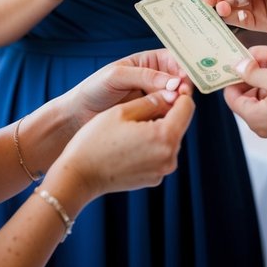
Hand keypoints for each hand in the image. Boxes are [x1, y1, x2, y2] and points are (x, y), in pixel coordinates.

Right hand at [58, 88, 194, 197]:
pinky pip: (160, 154)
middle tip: (143, 105)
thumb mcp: (123, 111)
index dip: (178, 94)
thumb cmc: (96, 141)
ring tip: (132, 125)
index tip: (166, 87)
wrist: (78, 176)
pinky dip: (151, 145)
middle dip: (167, 112)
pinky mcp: (154, 179)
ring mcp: (162, 171)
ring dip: (158, 129)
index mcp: (164, 137)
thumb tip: (171, 93)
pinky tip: (129, 143)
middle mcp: (169, 157)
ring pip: (169, 139)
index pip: (187, 107)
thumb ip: (152, 101)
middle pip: (179, 124)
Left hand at [66, 50, 191, 130]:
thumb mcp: (118, 76)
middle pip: (181, 80)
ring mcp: (154, 98)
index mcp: (149, 62)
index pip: (176, 60)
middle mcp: (155, 79)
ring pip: (177, 99)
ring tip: (171, 108)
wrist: (78, 116)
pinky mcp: (151, 117)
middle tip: (181, 96)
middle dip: (184, 87)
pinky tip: (165, 119)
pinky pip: (167, 115)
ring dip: (178, 103)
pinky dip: (170, 116)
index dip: (184, 68)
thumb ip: (146, 77)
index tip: (185, 80)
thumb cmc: (94, 89)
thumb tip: (174, 84)